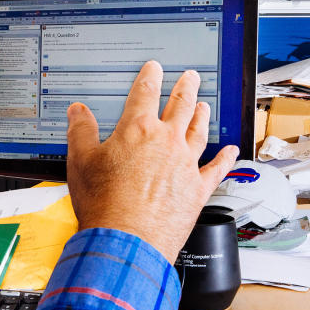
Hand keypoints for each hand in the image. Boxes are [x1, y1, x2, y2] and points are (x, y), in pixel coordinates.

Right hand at [66, 60, 239, 261]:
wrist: (126, 241)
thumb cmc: (103, 205)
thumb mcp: (80, 162)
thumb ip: (80, 132)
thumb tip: (78, 112)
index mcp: (137, 130)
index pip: (145, 93)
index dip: (150, 76)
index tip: (155, 68)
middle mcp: (166, 142)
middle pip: (180, 106)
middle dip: (185, 88)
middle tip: (191, 77)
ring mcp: (185, 164)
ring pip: (198, 132)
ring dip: (202, 116)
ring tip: (204, 105)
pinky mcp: (197, 189)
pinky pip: (216, 169)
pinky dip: (225, 159)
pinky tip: (231, 151)